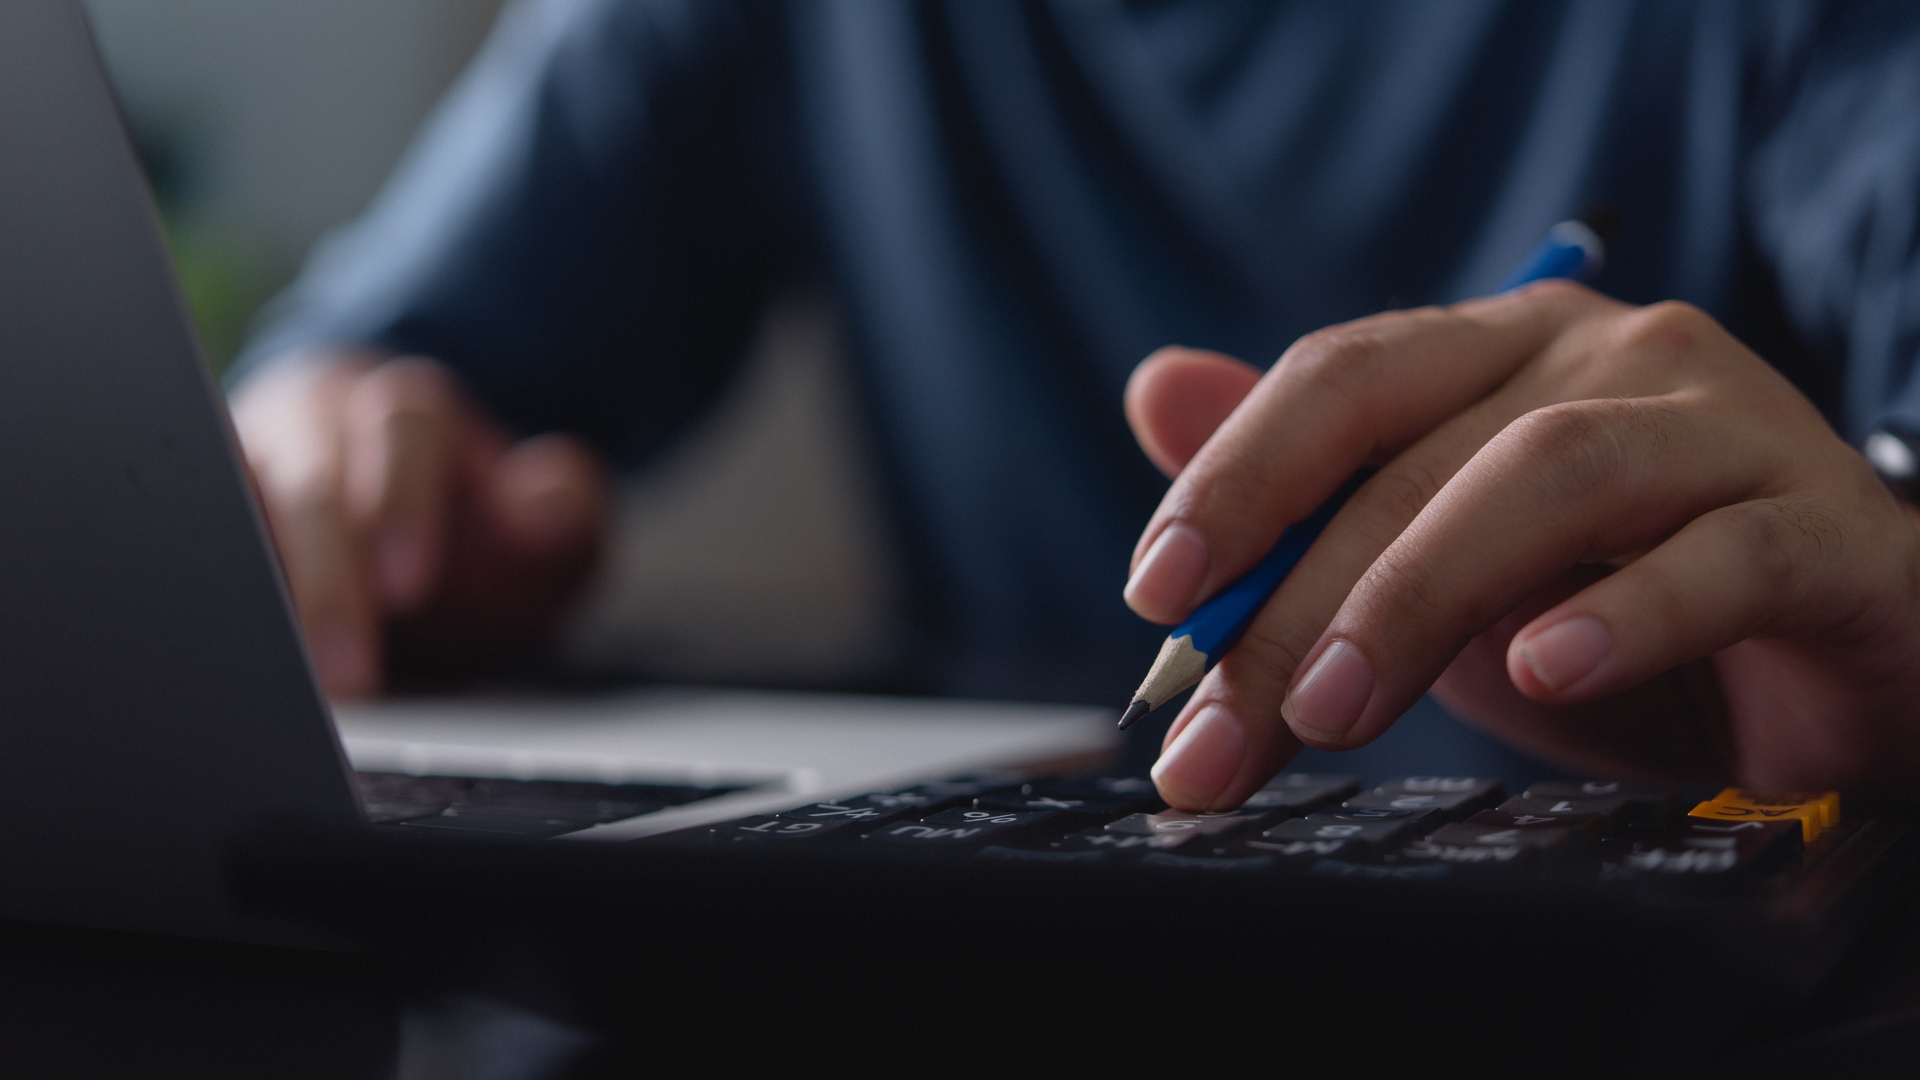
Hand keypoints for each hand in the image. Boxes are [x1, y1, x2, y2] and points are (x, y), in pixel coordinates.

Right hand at [232, 352, 608, 697]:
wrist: (406, 533)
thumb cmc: (475, 533)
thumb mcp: (543, 531)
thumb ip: (562, 515)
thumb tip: (549, 503)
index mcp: (407, 409)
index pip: (403, 428)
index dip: (404, 499)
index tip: (408, 584)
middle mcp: (319, 425)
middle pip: (308, 481)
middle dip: (326, 580)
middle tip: (346, 673)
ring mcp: (253, 470)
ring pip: (233, 517)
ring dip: (257, 604)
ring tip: (283, 688)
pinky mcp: (212, 525)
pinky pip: (205, 560)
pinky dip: (221, 613)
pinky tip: (241, 673)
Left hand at [1123, 283, 1919, 809]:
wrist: (1844, 665)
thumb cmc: (1628, 611)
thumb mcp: (1442, 569)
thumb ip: (1309, 493)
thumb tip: (1153, 386)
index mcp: (1504, 352)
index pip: (1343, 378)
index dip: (1235, 475)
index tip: (1154, 595)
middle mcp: (1614, 356)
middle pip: (1421, 455)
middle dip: (1295, 604)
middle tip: (1218, 735)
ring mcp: (1729, 427)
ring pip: (1550, 477)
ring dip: (1419, 598)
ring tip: (1332, 711)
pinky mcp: (1827, 528)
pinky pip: (1724, 556)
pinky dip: (1625, 614)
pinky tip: (1545, 672)